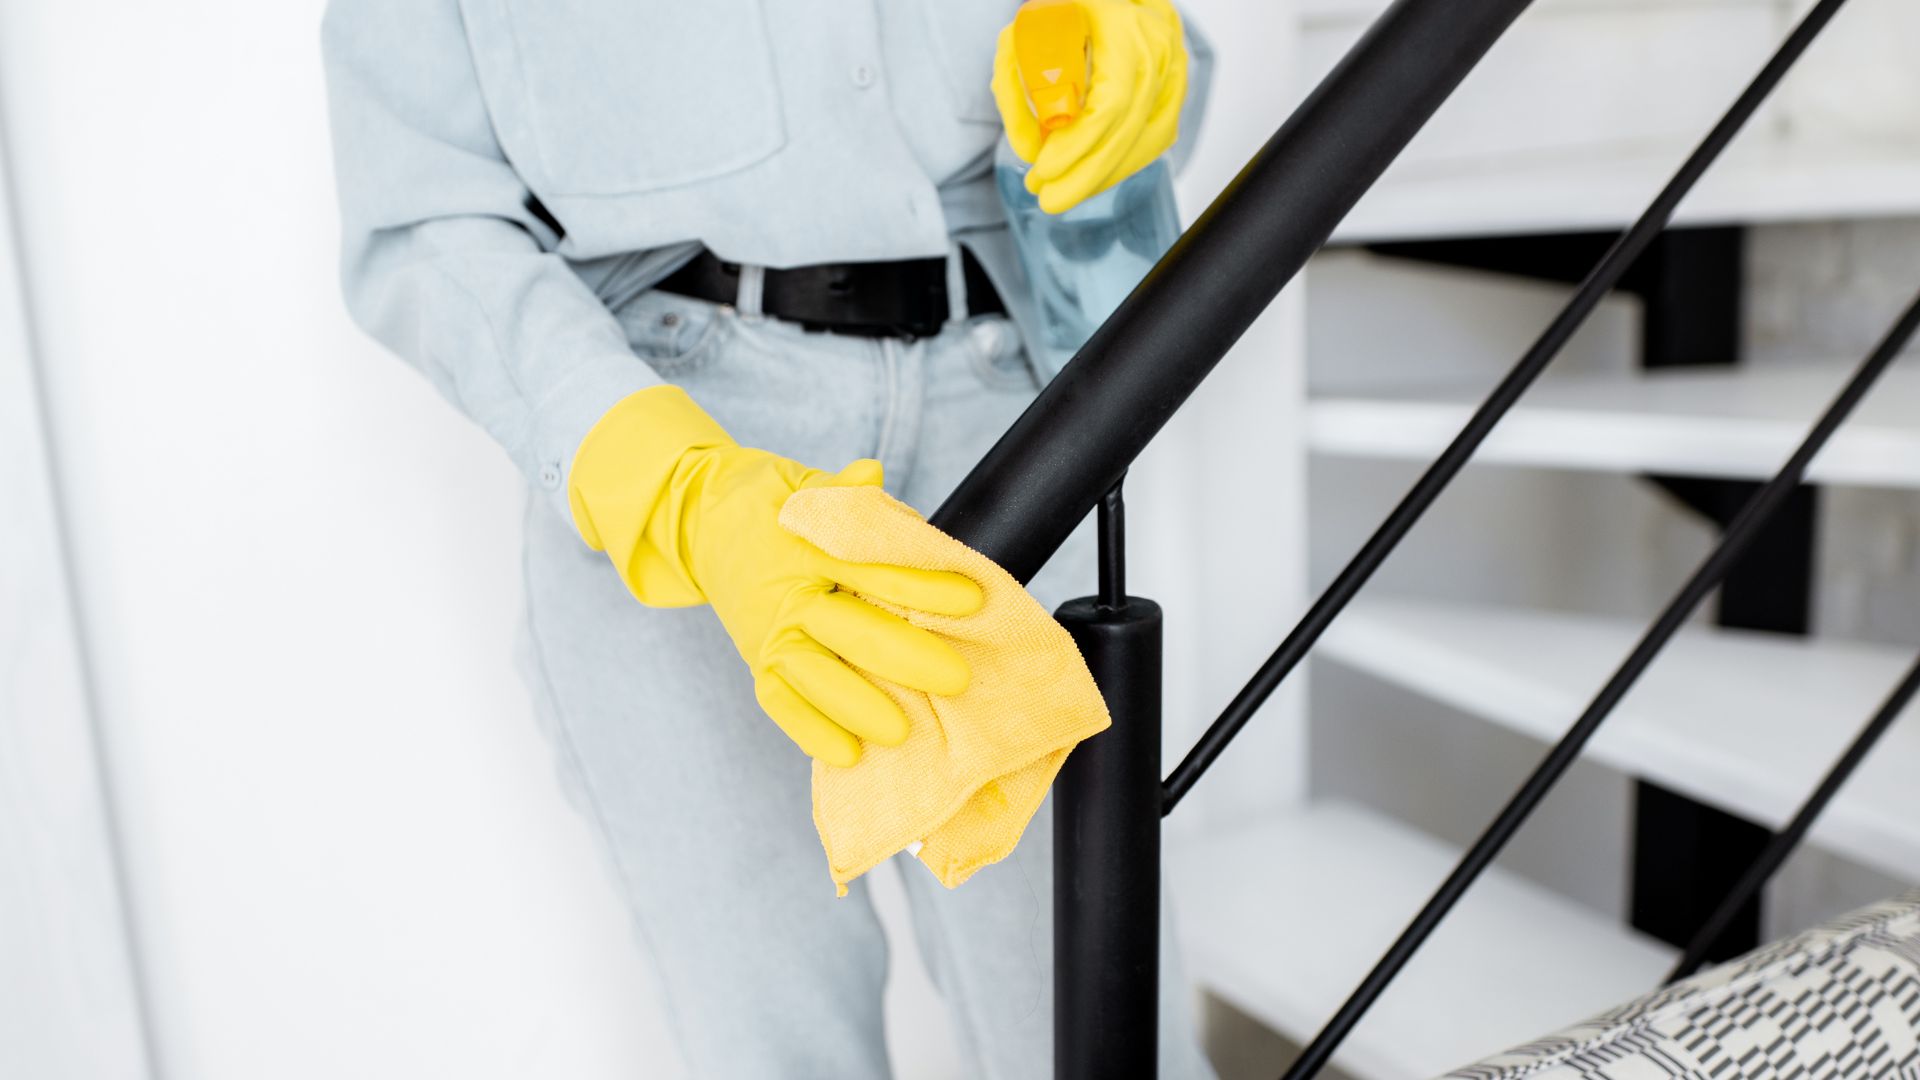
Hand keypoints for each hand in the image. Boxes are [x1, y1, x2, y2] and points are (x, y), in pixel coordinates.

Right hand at [569, 387, 983, 766]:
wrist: (701, 521)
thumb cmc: (774, 504)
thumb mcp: (807, 484)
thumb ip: (846, 491)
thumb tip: (870, 474)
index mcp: (807, 547)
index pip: (871, 568)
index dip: (920, 584)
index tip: (972, 599)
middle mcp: (787, 594)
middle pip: (849, 630)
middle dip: (904, 657)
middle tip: (956, 679)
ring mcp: (771, 633)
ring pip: (812, 675)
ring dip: (856, 705)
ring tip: (902, 732)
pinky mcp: (759, 661)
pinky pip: (781, 702)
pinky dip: (810, 731)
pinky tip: (849, 756)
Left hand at [992, 0, 1188, 213]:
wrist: (1121, 0)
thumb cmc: (1072, 6)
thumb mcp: (1038, 19)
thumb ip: (1021, 62)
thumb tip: (1024, 130)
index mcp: (1124, 26)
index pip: (1111, 101)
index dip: (1078, 142)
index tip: (1044, 167)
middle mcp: (1159, 49)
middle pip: (1129, 129)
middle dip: (1086, 174)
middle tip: (1048, 199)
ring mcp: (1174, 72)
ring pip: (1146, 141)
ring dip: (1101, 176)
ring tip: (1061, 194)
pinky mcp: (1174, 92)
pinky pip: (1152, 140)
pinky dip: (1118, 165)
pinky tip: (1088, 180)